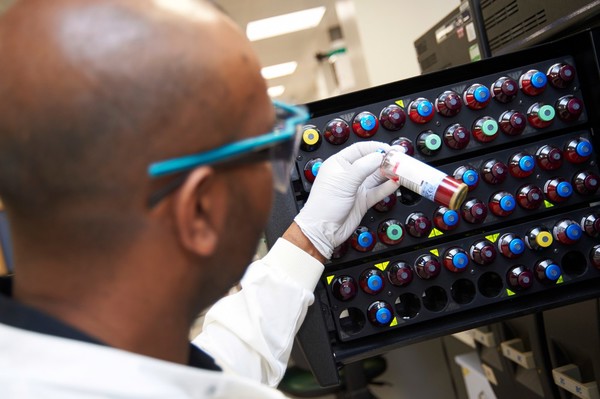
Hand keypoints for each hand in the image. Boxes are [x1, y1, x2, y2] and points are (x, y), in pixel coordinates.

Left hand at [294, 141, 398, 258]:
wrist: (323, 230)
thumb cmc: (324, 204)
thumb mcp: (345, 180)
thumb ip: (364, 167)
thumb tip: (379, 156)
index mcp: (339, 163)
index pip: (360, 149)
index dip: (376, 148)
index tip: (389, 149)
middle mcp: (348, 174)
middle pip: (371, 162)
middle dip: (385, 160)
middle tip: (400, 158)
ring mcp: (357, 187)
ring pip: (377, 176)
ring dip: (389, 172)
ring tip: (401, 169)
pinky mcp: (363, 200)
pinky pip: (378, 190)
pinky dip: (388, 186)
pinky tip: (396, 182)